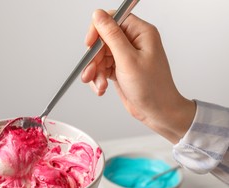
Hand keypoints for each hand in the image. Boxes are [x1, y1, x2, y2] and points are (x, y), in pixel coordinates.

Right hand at [81, 10, 195, 142]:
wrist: (157, 112)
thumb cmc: (152, 88)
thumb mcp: (128, 60)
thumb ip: (112, 36)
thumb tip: (98, 15)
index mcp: (140, 33)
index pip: (112, 20)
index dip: (97, 31)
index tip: (90, 45)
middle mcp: (133, 42)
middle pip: (102, 40)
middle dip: (94, 58)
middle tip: (92, 71)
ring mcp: (126, 56)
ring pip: (99, 56)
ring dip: (95, 71)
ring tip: (100, 85)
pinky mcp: (120, 69)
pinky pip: (101, 68)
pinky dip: (98, 78)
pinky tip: (101, 87)